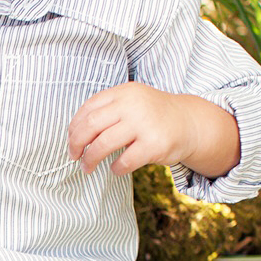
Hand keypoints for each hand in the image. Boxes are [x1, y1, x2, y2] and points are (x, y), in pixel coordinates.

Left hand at [67, 82, 198, 176]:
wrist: (189, 122)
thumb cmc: (152, 116)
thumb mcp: (130, 103)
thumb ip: (106, 112)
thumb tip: (74, 136)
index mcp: (124, 92)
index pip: (88, 108)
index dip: (74, 128)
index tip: (71, 141)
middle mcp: (133, 104)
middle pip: (91, 126)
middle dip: (76, 144)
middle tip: (74, 156)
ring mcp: (144, 123)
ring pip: (103, 144)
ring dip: (90, 160)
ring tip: (87, 167)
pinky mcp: (154, 144)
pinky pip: (124, 161)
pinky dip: (115, 168)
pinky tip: (117, 168)